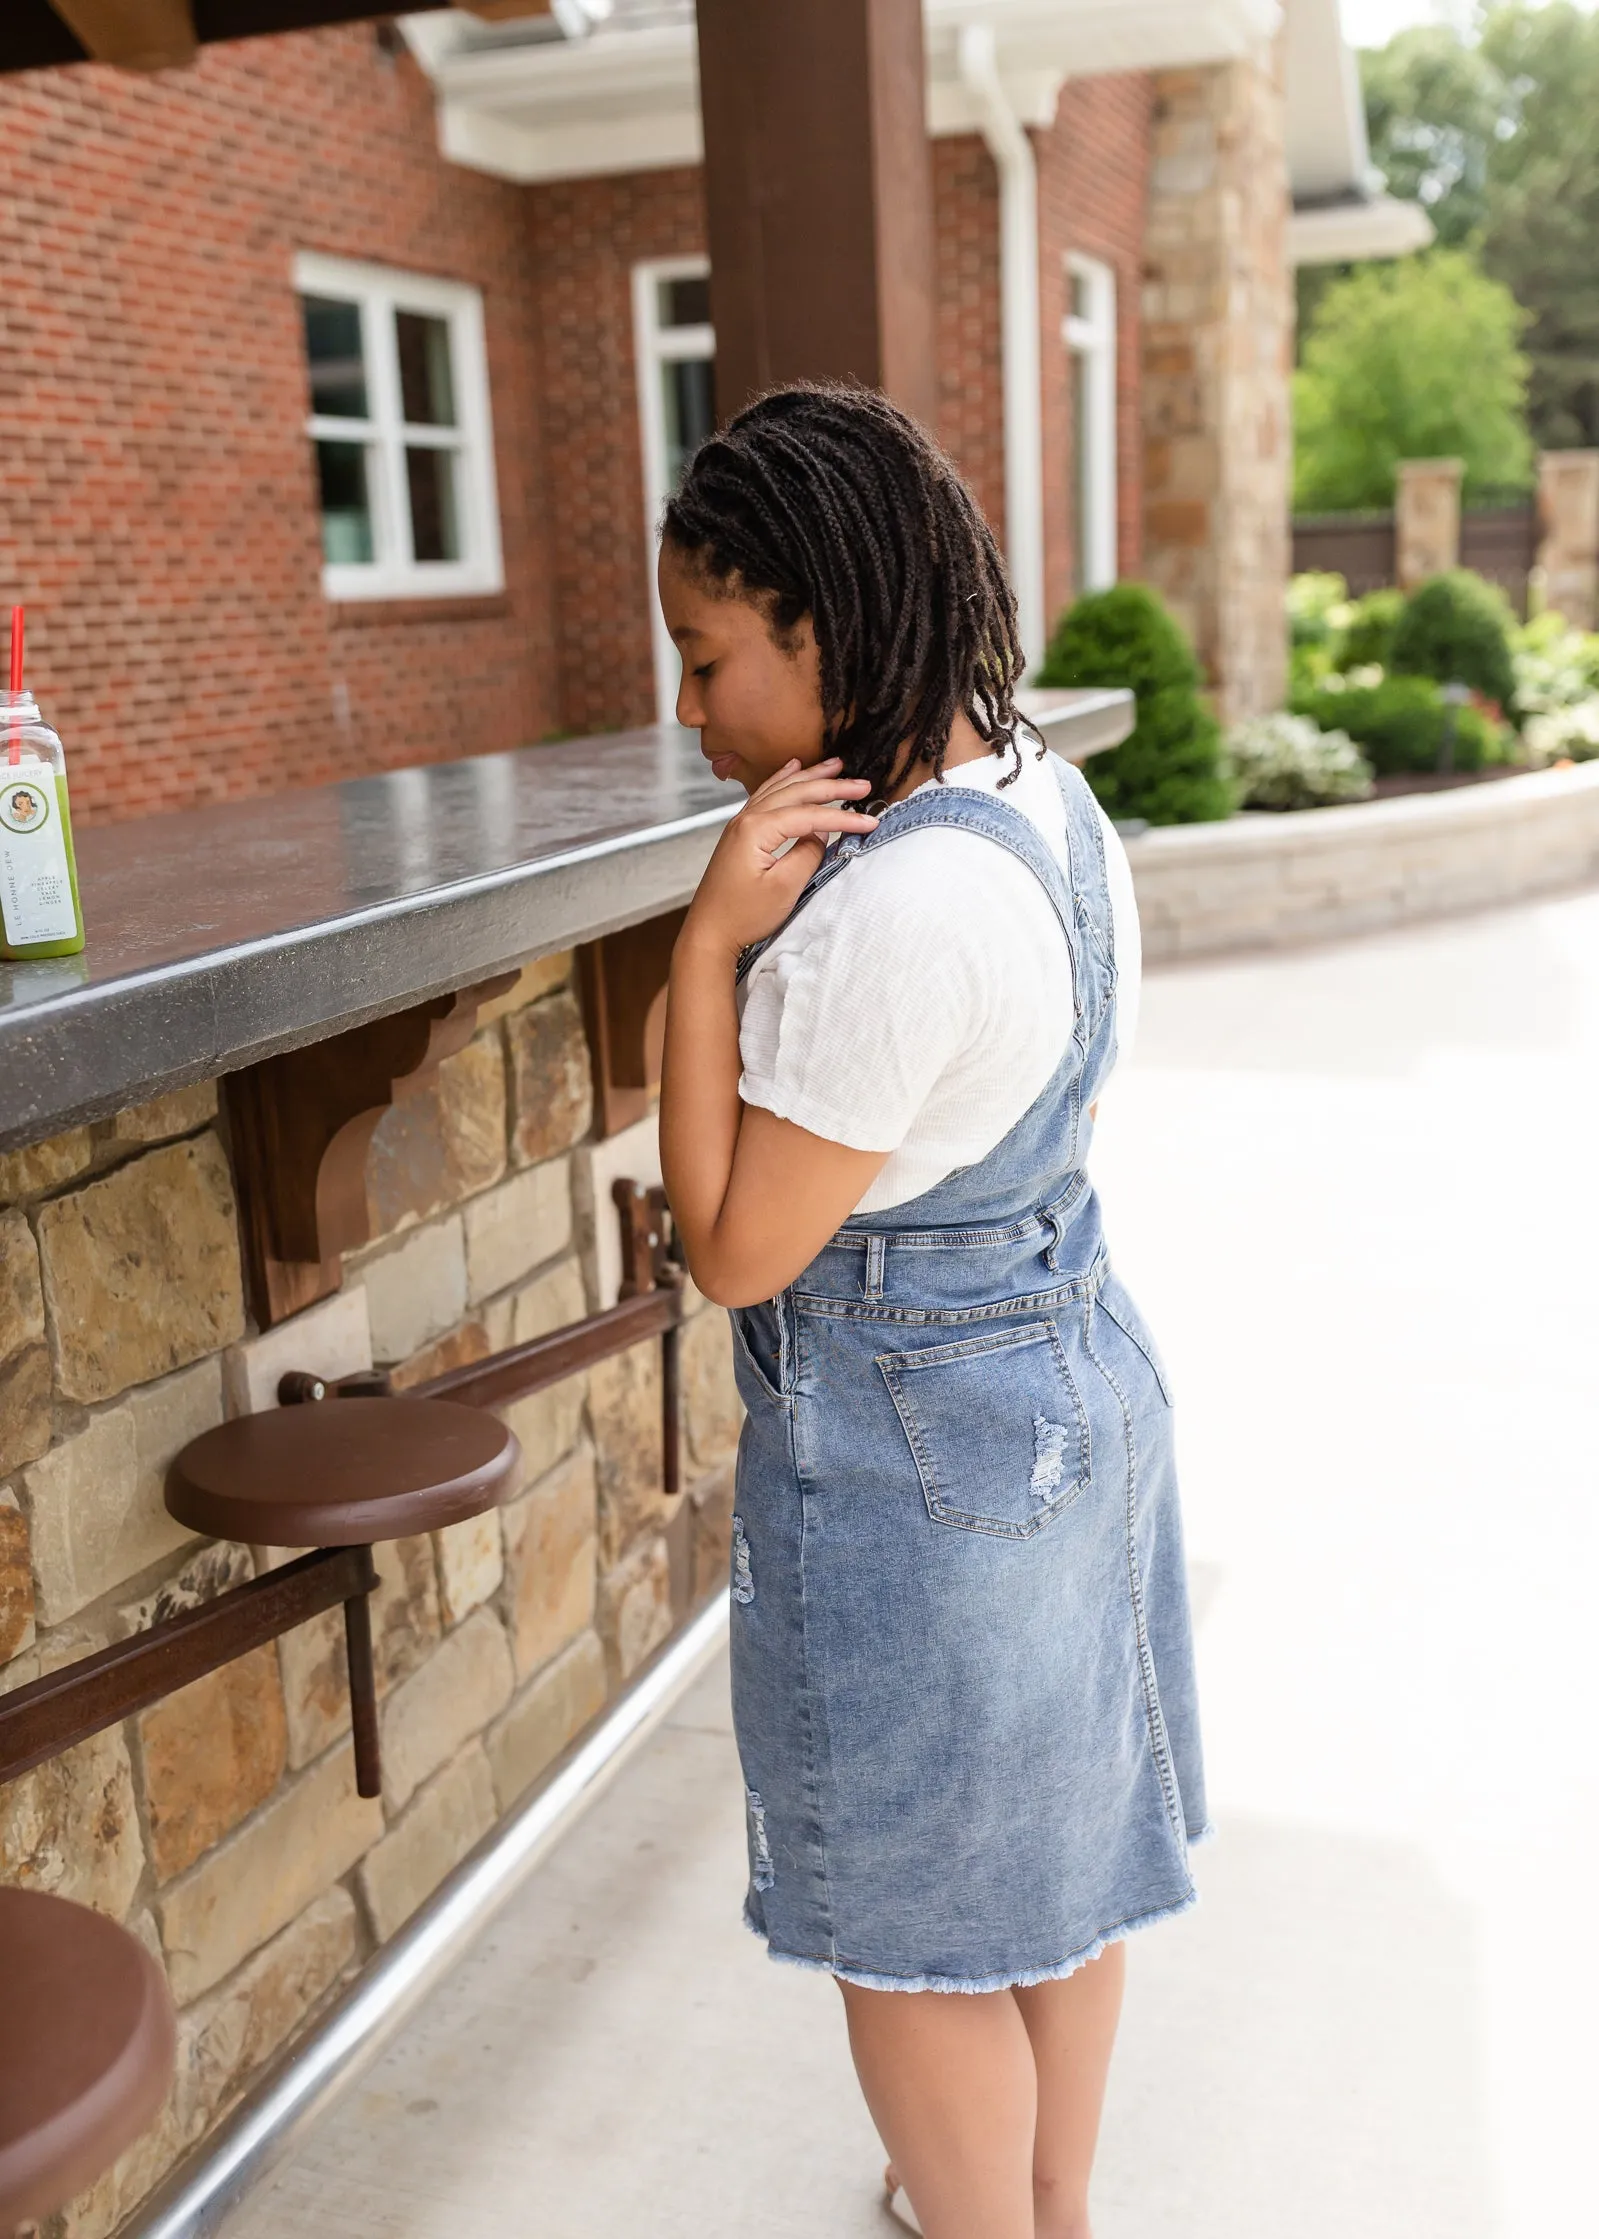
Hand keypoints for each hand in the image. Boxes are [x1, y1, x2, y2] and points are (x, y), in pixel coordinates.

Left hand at [681, 758, 877, 957]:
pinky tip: (792, 769)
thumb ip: (807, 855)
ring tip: (835, 765)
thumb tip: (819, 835)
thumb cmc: (742, 915)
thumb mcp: (784, 888)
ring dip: (809, 776)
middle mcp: (746, 819)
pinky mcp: (740, 834)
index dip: (842, 818)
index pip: (809, 815)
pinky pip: (765, 795)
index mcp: (757, 829)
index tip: (870, 822)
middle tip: (862, 784)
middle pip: (796, 793)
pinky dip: (783, 780)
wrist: (708, 932)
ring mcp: (740, 824)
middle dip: (832, 786)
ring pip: (780, 789)